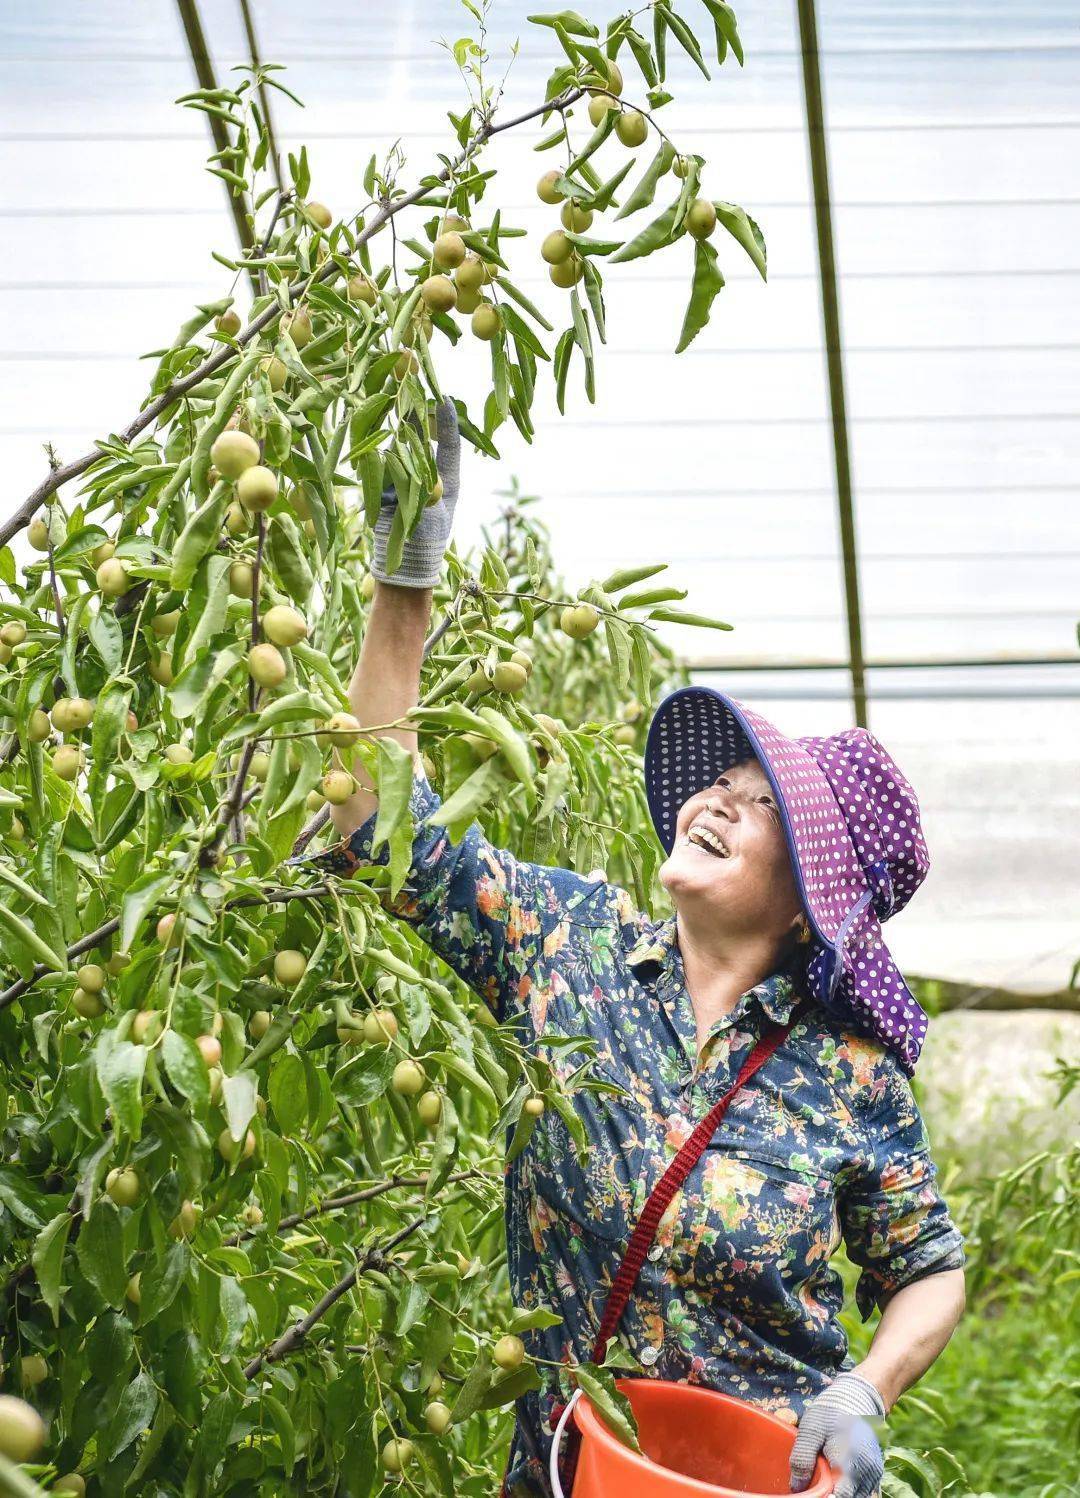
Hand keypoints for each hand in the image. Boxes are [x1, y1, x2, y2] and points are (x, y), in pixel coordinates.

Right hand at [370, 396, 460, 588]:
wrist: (402, 567)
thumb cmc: (425, 543)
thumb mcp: (431, 514)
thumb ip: (426, 487)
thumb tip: (411, 458)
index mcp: (447, 481)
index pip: (449, 446)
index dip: (447, 423)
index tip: (446, 399)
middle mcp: (425, 475)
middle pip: (421, 440)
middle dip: (417, 417)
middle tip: (411, 390)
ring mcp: (403, 480)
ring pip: (397, 450)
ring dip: (395, 440)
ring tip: (391, 421)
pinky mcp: (382, 487)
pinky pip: (379, 467)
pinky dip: (377, 464)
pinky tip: (375, 459)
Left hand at [789, 1372, 885, 1497]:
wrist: (858, 1398)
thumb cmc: (831, 1412)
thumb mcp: (810, 1430)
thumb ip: (802, 1458)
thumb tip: (797, 1487)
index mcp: (848, 1461)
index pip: (840, 1496)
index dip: (825, 1497)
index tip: (814, 1491)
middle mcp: (865, 1471)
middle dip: (831, 1494)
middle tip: (817, 1485)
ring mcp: (873, 1473)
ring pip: (856, 1496)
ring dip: (840, 1491)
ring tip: (827, 1480)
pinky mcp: (875, 1473)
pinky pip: (863, 1491)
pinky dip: (849, 1489)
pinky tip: (837, 1479)